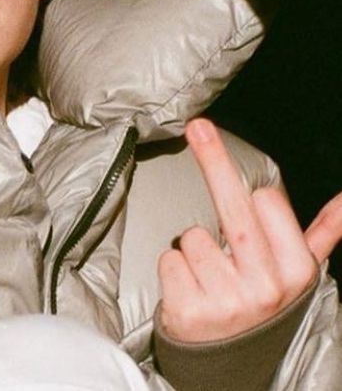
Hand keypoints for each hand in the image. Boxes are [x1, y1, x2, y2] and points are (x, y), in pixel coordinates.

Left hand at [158, 118, 341, 342]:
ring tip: (209, 277)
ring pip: (192, 235)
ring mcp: (227, 301)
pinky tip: (191, 289)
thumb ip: (320, 233)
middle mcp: (265, 287)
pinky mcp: (189, 310)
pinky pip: (169, 257)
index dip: (254, 201)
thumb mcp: (297, 273)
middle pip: (232, 207)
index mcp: (296, 271)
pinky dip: (173, 267)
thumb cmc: (261, 303)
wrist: (230, 364)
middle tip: (198, 126)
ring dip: (193, 250)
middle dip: (214, 159)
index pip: (267, 201)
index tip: (252, 202)